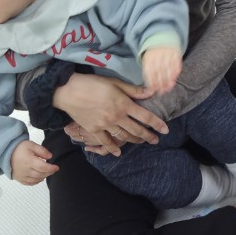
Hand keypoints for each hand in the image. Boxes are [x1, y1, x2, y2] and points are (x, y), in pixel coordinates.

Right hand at [11, 140, 57, 184]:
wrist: (7, 153)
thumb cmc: (19, 148)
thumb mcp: (32, 145)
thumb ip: (42, 150)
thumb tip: (50, 157)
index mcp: (29, 161)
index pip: (43, 167)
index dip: (51, 168)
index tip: (56, 167)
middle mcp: (25, 170)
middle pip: (40, 174)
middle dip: (49, 172)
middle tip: (53, 169)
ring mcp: (21, 176)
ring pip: (36, 180)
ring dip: (43, 177)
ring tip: (46, 172)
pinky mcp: (19, 179)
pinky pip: (29, 183)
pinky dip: (36, 181)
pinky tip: (39, 177)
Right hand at [52, 73, 168, 155]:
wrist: (69, 91)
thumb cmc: (93, 83)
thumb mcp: (115, 83)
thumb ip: (134, 90)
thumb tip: (151, 92)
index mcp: (124, 104)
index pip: (146, 116)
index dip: (157, 124)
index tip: (165, 130)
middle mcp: (117, 117)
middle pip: (137, 130)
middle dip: (148, 136)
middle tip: (156, 140)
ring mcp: (105, 125)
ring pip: (124, 136)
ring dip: (134, 140)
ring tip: (141, 142)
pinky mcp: (94, 130)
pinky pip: (105, 142)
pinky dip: (113, 148)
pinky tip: (118, 151)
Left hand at [142, 47, 182, 94]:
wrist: (161, 36)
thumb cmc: (153, 53)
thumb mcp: (147, 59)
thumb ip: (148, 72)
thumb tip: (150, 88)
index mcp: (148, 57)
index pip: (149, 72)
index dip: (152, 82)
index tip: (154, 90)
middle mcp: (157, 54)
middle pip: (159, 71)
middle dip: (161, 83)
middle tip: (162, 92)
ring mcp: (167, 52)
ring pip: (168, 69)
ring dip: (169, 80)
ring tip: (169, 88)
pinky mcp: (175, 52)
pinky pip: (176, 63)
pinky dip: (175, 72)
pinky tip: (174, 78)